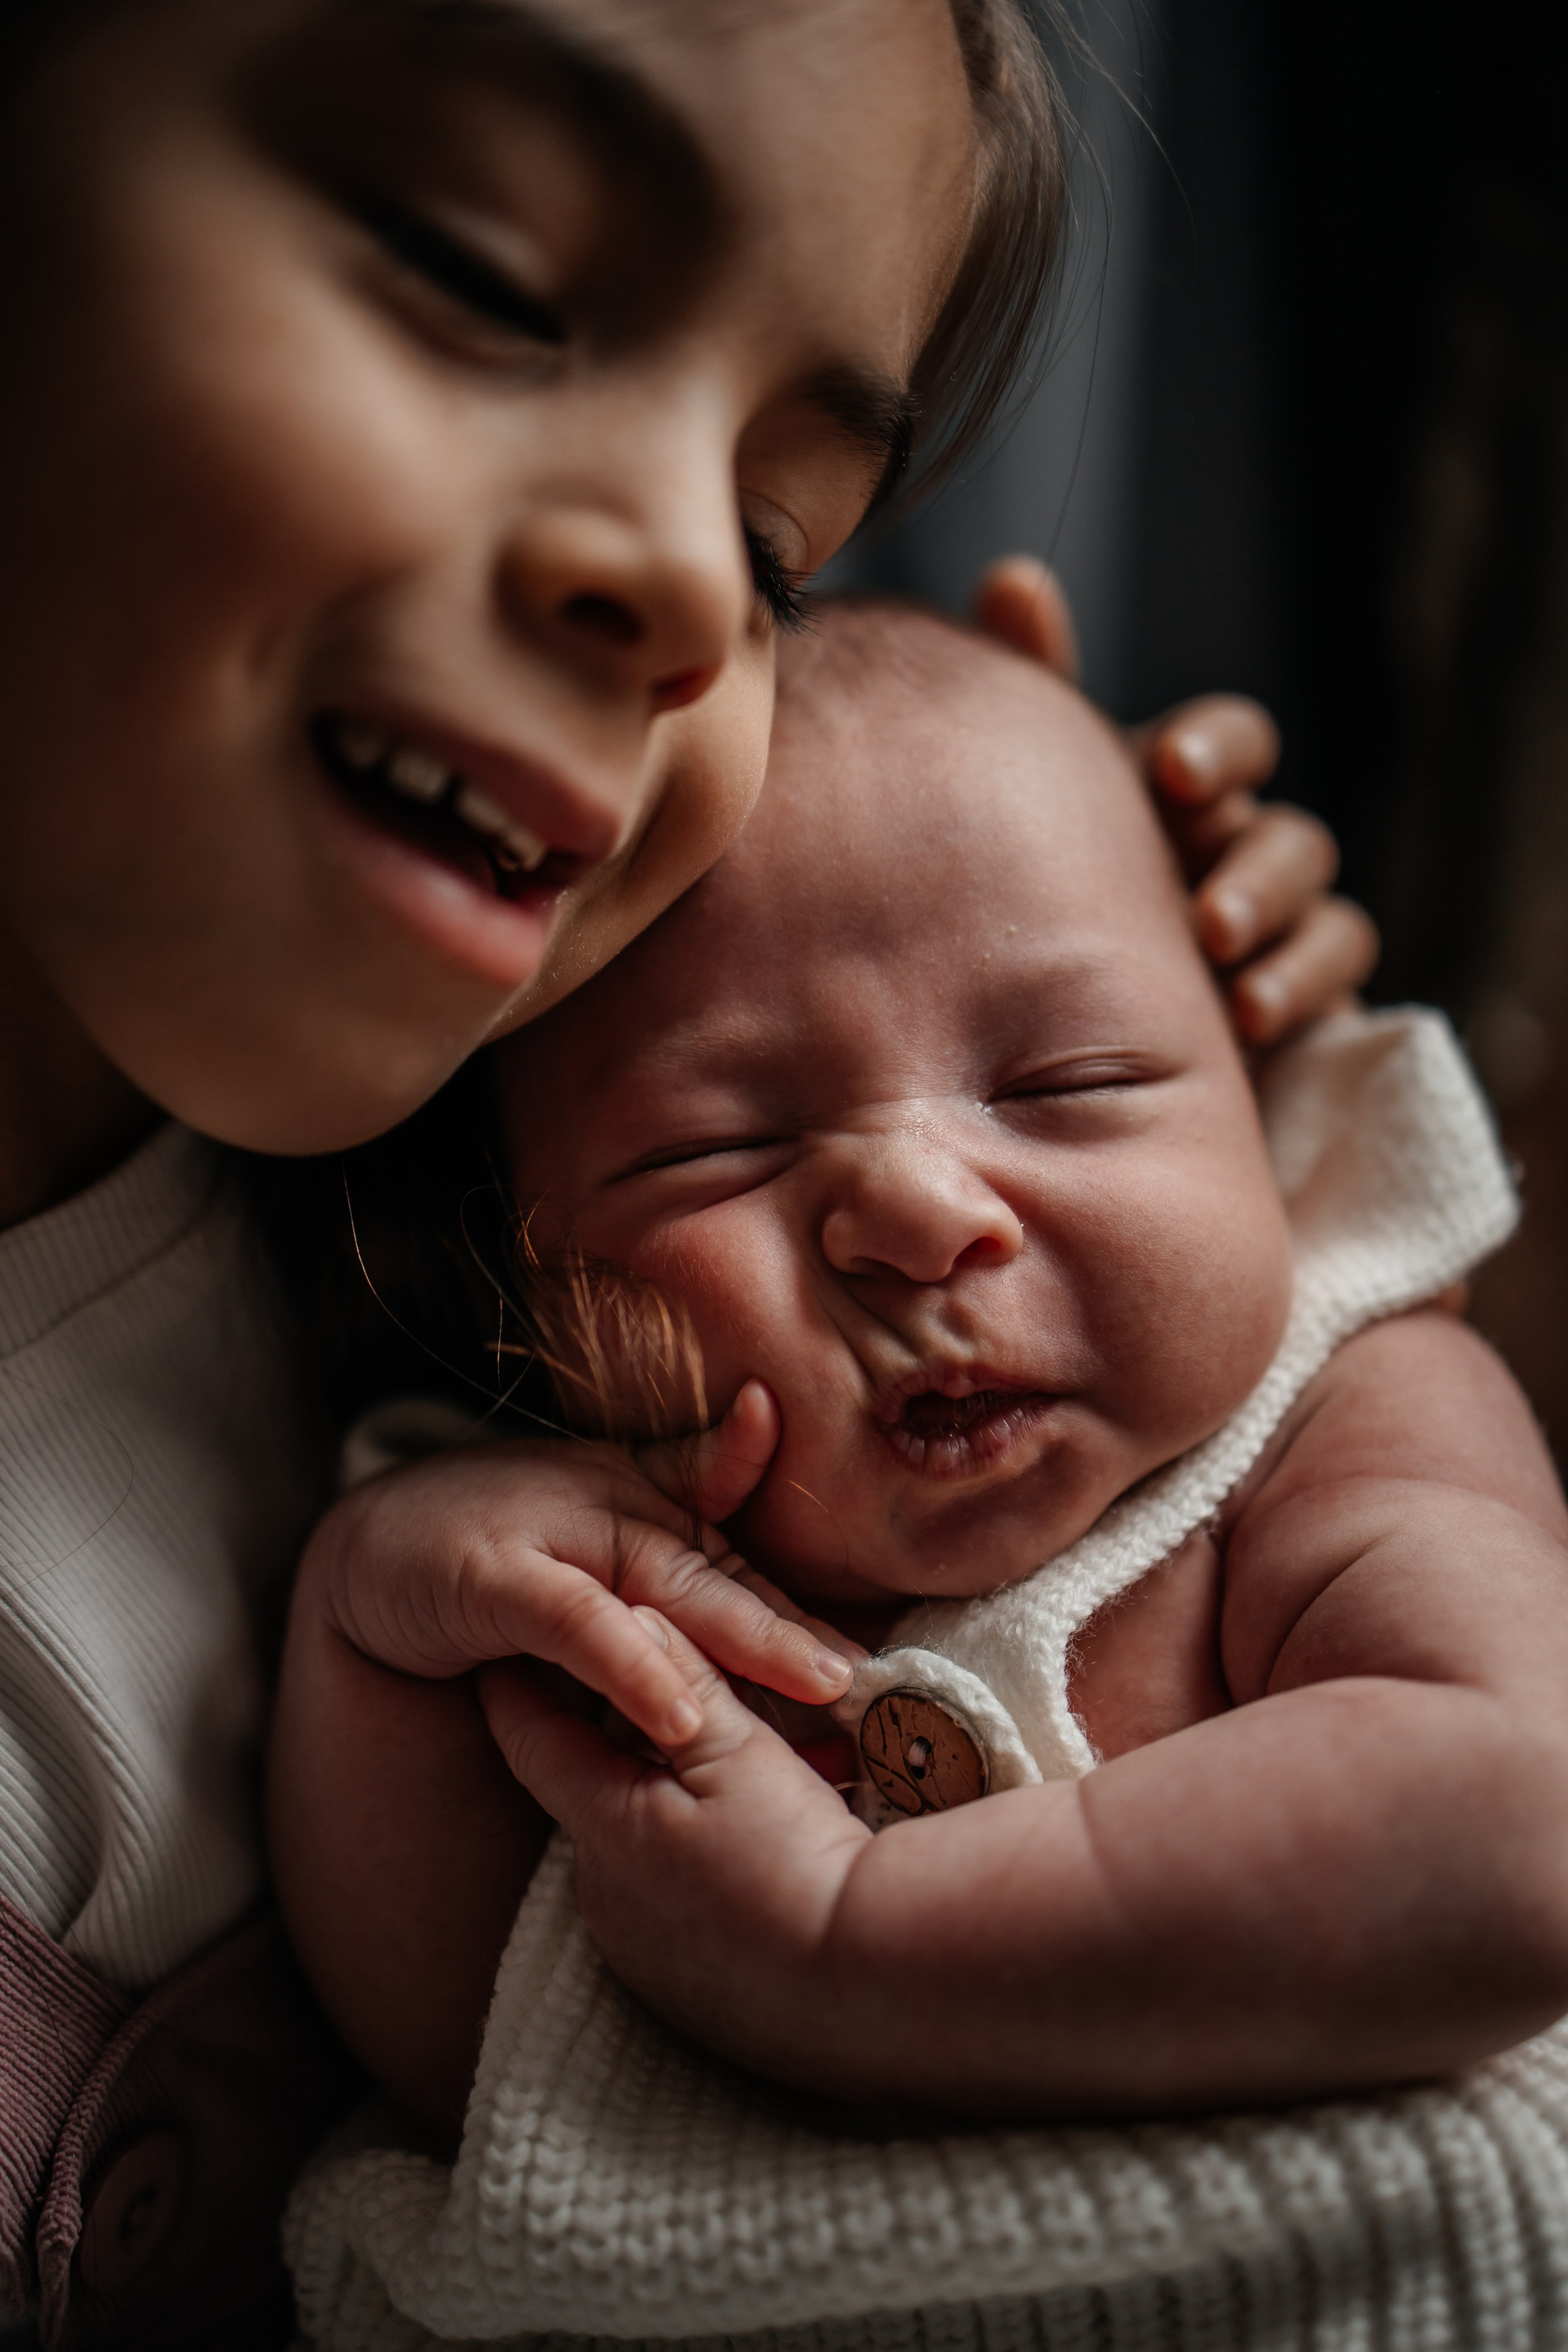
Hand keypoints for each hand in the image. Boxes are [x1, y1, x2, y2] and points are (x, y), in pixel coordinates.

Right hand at [299, 1381, 852, 1755]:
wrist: (372, 1548)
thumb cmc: (502, 1535)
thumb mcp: (602, 1517)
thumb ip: (688, 1484)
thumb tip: (769, 1432)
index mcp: (652, 1516)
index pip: (745, 1571)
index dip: (810, 1619)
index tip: (887, 1669)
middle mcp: (619, 1519)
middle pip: (725, 1581)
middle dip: (802, 1630)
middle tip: (876, 1678)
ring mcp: (561, 1544)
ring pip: (667, 1595)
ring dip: (746, 1641)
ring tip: (819, 1685)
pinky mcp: (501, 1580)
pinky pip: (579, 1627)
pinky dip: (628, 1666)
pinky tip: (677, 1713)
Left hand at [481, 1609, 868, 2081]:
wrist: (865, 1980)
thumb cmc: (796, 1854)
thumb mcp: (740, 1750)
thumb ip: (681, 1678)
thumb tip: (631, 1616)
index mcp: (604, 1827)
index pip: (533, 1740)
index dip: (513, 1690)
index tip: (495, 1651)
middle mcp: (602, 1896)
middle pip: (592, 1794)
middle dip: (615, 1747)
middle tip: (640, 1699)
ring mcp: (640, 1952)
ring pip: (637, 1849)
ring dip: (668, 1806)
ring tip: (726, 1776)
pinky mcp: (684, 1990)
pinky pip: (671, 1903)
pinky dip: (696, 1862)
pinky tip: (747, 1846)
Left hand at [972, 556, 1378, 1043]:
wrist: (1034, 1037)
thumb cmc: (1038, 888)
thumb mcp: (1035, 794)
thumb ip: (1035, 693)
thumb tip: (1016, 578)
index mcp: (1184, 799)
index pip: (1233, 744)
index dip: (1215, 749)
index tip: (1174, 773)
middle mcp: (1240, 855)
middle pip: (1289, 836)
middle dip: (1257, 867)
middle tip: (1204, 914)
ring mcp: (1278, 933)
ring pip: (1325, 909)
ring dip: (1277, 932)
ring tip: (1224, 971)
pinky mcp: (1302, 1004)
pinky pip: (1339, 983)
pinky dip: (1304, 988)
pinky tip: (1250, 1017)